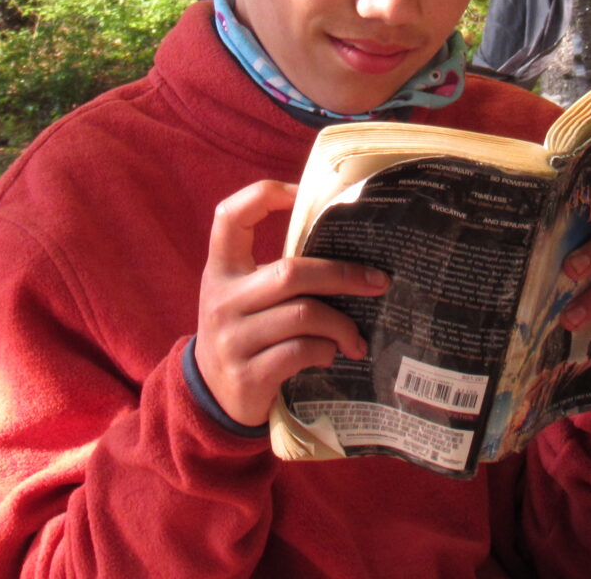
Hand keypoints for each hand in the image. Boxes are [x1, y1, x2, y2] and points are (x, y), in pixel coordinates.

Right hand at [194, 180, 390, 425]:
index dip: (265, 195)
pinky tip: (331, 354)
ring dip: (341, 325)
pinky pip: (300, 352)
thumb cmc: (245, 333)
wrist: (211, 395)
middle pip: (291, 272)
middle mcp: (222, 299)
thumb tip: (350, 252)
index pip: (231, 215)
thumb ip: (277, 274)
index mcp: (221, 270)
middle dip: (342, 275)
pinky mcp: (247, 374)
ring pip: (304, 315)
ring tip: (356, 337)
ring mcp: (232, 338)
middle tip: (378, 283)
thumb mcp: (246, 296)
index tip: (302, 194)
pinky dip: (325, 351)